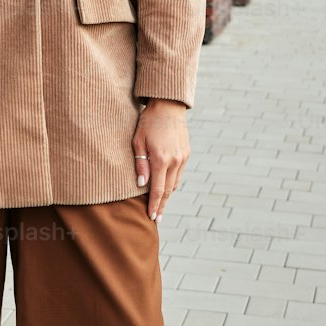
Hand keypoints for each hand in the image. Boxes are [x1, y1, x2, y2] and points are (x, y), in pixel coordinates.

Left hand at [132, 99, 188, 220]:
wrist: (168, 106)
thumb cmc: (148, 122)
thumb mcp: (138, 141)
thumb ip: (140, 164)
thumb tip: (141, 185)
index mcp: (161, 159)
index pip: (158, 190)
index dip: (155, 206)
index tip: (152, 217)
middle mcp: (175, 161)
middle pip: (168, 191)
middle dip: (162, 205)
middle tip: (157, 218)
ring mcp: (183, 158)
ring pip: (175, 183)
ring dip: (167, 195)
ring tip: (160, 205)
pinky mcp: (186, 153)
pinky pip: (179, 173)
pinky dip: (172, 182)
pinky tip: (165, 186)